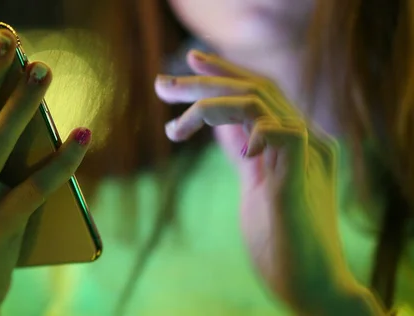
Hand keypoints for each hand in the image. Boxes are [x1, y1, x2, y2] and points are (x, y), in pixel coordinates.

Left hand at [155, 50, 381, 313]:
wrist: (311, 288)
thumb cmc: (281, 242)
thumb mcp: (255, 187)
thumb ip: (244, 153)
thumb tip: (220, 124)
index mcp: (291, 143)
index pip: (257, 91)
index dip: (223, 72)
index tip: (187, 62)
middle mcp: (304, 142)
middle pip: (255, 88)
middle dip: (203, 82)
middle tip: (160, 85)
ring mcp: (307, 159)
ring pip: (261, 102)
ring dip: (209, 105)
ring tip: (175, 130)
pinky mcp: (303, 181)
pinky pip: (288, 135)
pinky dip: (256, 131)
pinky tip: (238, 151)